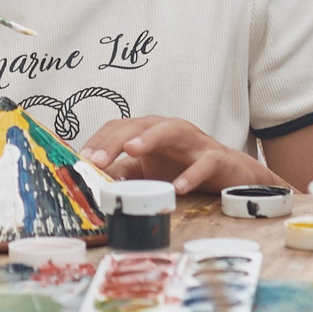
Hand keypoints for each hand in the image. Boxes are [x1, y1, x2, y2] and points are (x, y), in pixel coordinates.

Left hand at [79, 117, 280, 194]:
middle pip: (140, 124)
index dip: (100, 140)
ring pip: (172, 130)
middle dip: (116, 140)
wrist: (230, 172)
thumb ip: (124, 173)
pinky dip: (191, 173)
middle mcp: (169, 130)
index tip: (82, 158)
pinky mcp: (216, 157)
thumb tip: (94, 181)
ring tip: (132, 150)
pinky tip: (178, 187)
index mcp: (150, 131)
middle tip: (96, 159)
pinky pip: (204, 162)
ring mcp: (194, 141)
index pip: (120, 127)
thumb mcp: (148, 171)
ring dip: (150, 138)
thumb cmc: (185, 166)